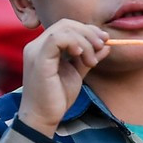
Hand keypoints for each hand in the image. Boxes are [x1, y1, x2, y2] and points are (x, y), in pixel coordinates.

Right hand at [18, 19, 107, 136]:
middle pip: (66, 24)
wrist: (43, 118)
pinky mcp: (38, 60)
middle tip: (102, 46)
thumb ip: (89, 58)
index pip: (66, 26)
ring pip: (63, 29)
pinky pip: (56, 39)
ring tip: (92, 61)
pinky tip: (81, 55)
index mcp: (44, 47)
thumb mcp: (77, 73)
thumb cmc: (57, 98)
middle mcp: (36, 45)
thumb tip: (106, 45)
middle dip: (89, 32)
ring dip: (85, 41)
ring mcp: (36, 51)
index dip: (87, 30)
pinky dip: (73, 42)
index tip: (104, 40)